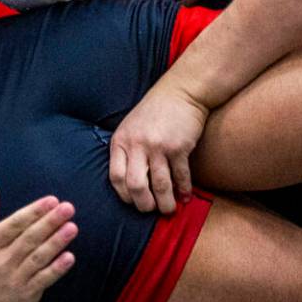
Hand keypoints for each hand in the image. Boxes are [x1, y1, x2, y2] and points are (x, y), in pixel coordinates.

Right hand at [0, 185, 77, 301]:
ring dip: (56, 242)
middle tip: (68, 208)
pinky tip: (70, 257)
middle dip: (49, 222)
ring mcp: (14, 277)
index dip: (33, 212)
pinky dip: (56, 268)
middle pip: (29, 239)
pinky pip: (44, 279)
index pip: (13, 224)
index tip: (52, 200)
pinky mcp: (27, 292)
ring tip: (72, 227)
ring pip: (38, 257)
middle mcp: (0, 260)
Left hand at [109, 83, 208, 213]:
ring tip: (169, 209)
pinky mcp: (179, 147)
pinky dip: (184, 190)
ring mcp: (158, 146)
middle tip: (151, 210)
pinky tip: (186, 197)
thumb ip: (125, 151)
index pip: (115, 177)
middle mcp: (137, 145)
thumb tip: (127, 186)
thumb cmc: (153, 113)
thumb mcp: (129, 128)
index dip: (124, 196)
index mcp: (120, 141)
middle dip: (144, 204)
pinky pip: (181, 176)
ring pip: (160, 185)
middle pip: (135, 186)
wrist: (181, 92)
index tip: (133, 202)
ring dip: (166, 203)